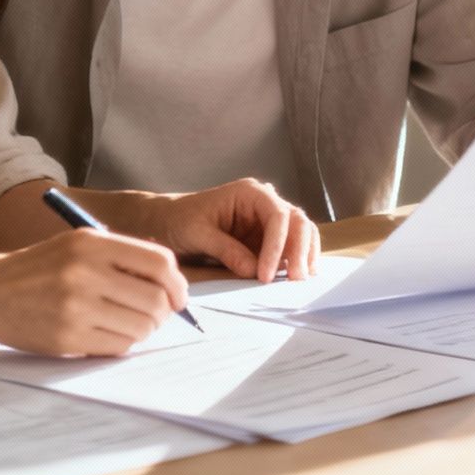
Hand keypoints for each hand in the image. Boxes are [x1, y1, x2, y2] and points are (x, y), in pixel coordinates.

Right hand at [0, 229, 186, 356]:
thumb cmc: (37, 269)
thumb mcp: (76, 245)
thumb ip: (122, 255)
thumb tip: (174, 281)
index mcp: (91, 243)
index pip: (159, 262)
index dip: (176, 283)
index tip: (177, 296)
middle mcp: (84, 272)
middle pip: (155, 299)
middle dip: (163, 312)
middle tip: (154, 316)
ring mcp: (75, 307)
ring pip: (141, 327)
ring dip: (143, 330)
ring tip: (125, 323)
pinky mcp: (67, 338)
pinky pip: (118, 347)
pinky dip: (121, 343)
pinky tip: (105, 334)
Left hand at [128, 179, 319, 284]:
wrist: (169, 223)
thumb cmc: (180, 221)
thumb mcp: (196, 233)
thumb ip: (224, 249)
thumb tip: (253, 270)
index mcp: (249, 193)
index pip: (277, 215)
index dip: (277, 245)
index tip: (264, 275)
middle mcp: (265, 203)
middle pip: (297, 221)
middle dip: (299, 250)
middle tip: (295, 279)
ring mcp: (269, 222)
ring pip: (302, 233)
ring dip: (304, 256)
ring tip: (299, 280)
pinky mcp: (268, 240)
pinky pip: (291, 249)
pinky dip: (297, 262)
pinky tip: (294, 278)